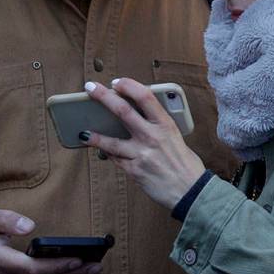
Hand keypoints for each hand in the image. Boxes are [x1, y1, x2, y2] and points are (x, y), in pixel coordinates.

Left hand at [82, 79, 205, 209]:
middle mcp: (152, 136)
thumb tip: (139, 117)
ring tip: (83, 132)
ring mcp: (141, 154)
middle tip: (90, 88)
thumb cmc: (185, 164)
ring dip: (94, 136)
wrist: (191, 191)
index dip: (128, 85)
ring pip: (110, 141)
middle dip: (103, 97)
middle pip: (122, 111)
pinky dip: (108, 154)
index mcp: (165, 124)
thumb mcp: (175, 137)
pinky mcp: (134, 171)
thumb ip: (157, 126)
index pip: (145, 96)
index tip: (117, 82)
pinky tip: (102, 151)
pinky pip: (115, 159)